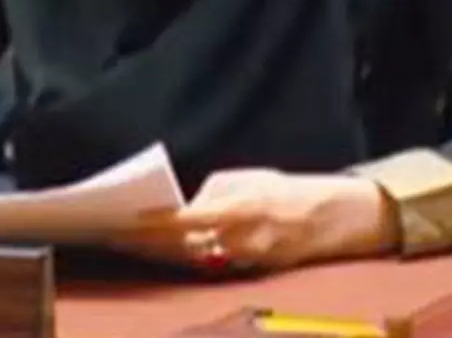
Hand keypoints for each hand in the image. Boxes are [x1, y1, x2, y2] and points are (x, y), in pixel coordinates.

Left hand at [111, 169, 395, 271]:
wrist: (336, 216)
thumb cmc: (287, 189)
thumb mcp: (250, 177)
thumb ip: (214, 193)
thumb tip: (182, 207)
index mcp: (241, 207)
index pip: (186, 222)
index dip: (153, 226)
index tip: (126, 222)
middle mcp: (243, 240)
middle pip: (184, 249)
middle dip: (148, 245)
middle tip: (116, 237)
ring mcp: (249, 261)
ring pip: (195, 261)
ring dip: (163, 254)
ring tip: (132, 245)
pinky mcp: (253, 273)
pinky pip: (214, 267)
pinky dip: (189, 260)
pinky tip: (165, 254)